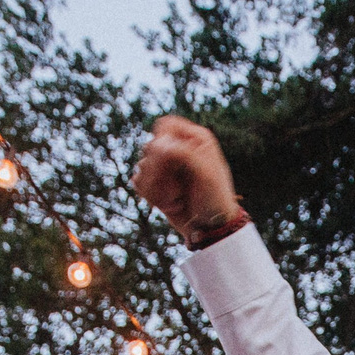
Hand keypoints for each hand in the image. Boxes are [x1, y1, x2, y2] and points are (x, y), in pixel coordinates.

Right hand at [133, 116, 240, 243]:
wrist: (212, 229)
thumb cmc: (216, 200)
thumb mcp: (206, 174)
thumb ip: (183, 154)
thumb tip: (157, 144)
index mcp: (195, 140)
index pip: (166, 125)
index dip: (162, 141)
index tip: (167, 160)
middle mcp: (179, 149)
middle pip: (151, 147)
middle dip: (159, 170)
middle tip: (177, 189)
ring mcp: (166, 167)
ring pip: (142, 165)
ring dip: (157, 187)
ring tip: (177, 200)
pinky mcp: (157, 183)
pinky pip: (138, 181)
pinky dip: (151, 195)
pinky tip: (169, 204)